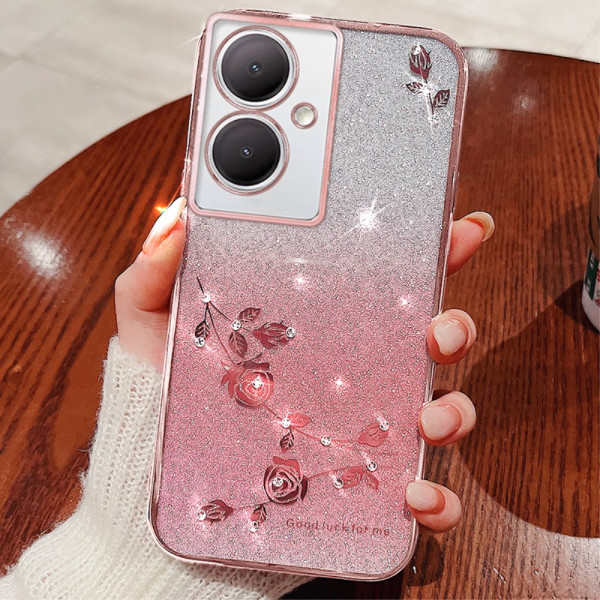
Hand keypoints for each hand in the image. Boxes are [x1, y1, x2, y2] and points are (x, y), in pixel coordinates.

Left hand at [115, 198, 493, 533]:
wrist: (157, 490)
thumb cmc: (162, 402)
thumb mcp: (152, 329)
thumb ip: (156, 273)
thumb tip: (181, 216)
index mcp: (317, 328)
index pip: (385, 283)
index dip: (429, 252)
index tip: (459, 228)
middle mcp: (351, 374)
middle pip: (428, 342)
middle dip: (455, 327)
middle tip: (438, 330)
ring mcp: (361, 430)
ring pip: (440, 411)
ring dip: (454, 412)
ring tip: (426, 419)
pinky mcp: (362, 489)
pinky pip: (421, 494)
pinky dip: (436, 497)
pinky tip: (415, 494)